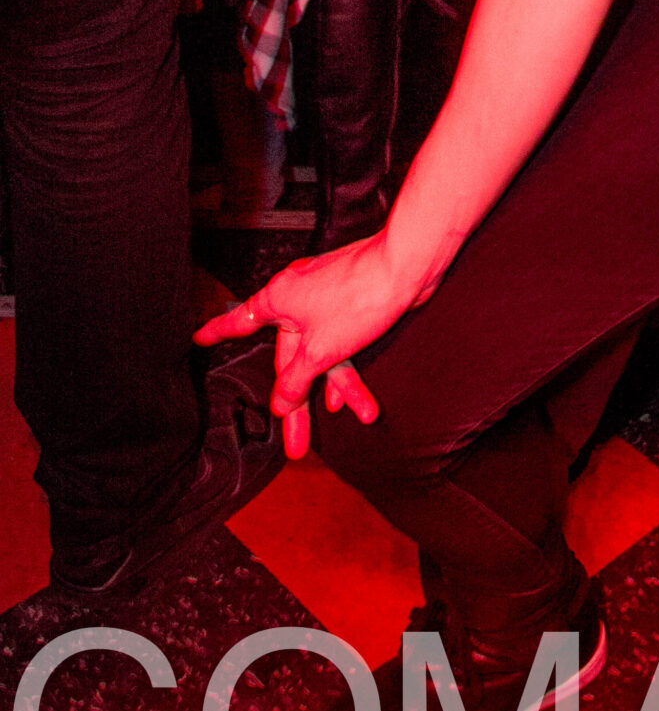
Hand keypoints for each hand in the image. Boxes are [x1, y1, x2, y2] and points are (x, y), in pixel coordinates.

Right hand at [195, 242, 403, 459]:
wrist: (407, 267)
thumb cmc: (358, 295)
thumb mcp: (319, 351)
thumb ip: (295, 380)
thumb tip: (281, 402)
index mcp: (278, 300)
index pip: (238, 321)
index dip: (217, 333)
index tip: (199, 338)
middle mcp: (298, 298)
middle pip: (289, 359)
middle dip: (296, 403)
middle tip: (295, 444)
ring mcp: (326, 301)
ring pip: (321, 356)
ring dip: (335, 390)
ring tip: (349, 421)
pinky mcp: (351, 306)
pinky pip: (342, 346)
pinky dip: (348, 371)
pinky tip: (359, 402)